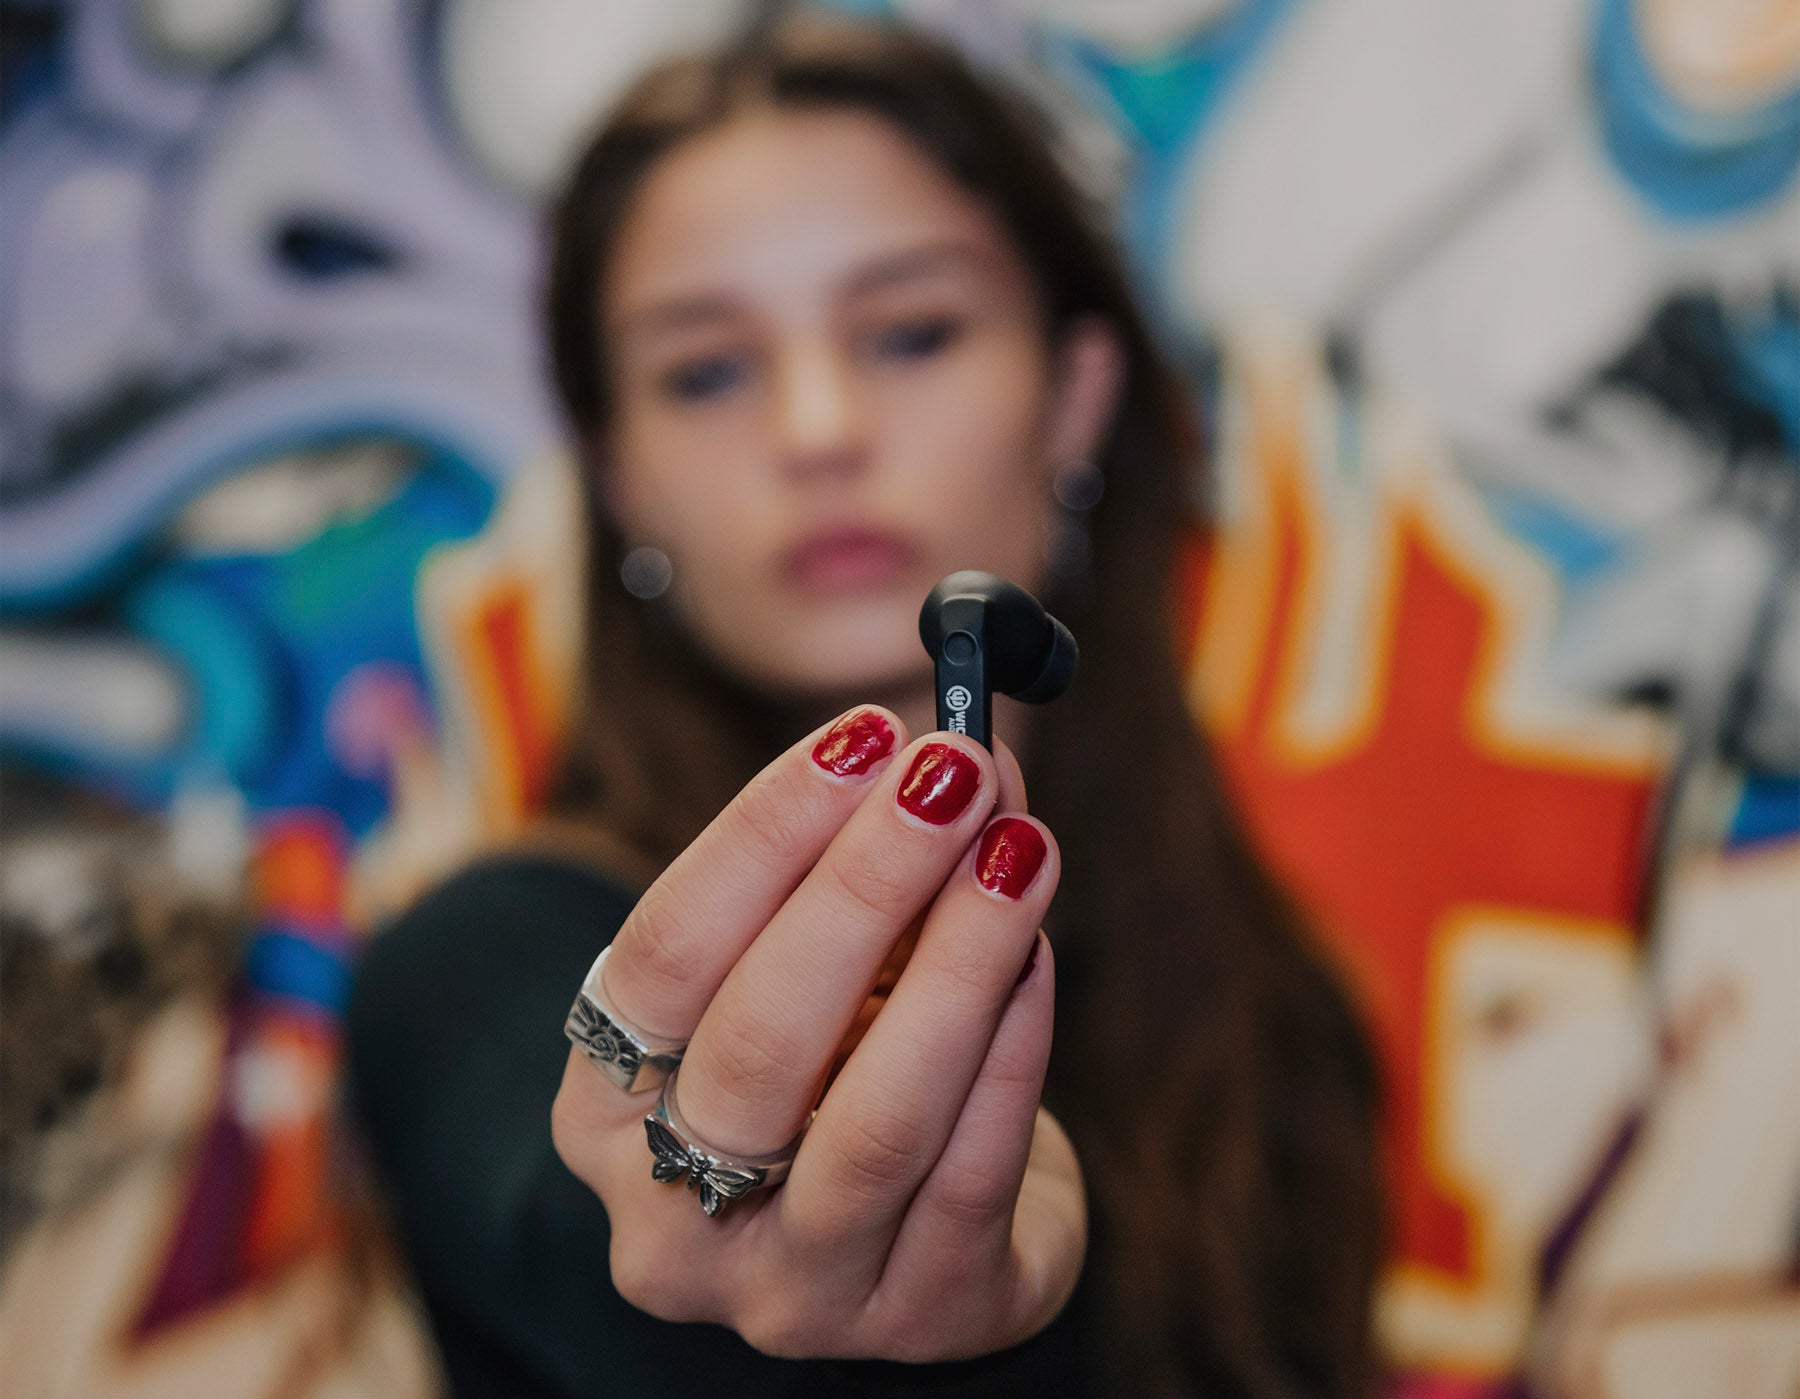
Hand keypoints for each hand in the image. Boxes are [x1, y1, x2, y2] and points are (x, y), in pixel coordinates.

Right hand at [550, 706, 1084, 1361]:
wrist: (906, 1238)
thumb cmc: (836, 1068)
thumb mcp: (819, 971)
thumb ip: (866, 867)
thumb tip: (965, 752)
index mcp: (603, 1114)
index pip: (663, 957)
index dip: (764, 836)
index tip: (861, 737)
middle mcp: (669, 1221)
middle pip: (757, 1042)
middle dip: (864, 886)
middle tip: (952, 772)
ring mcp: (791, 1291)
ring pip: (874, 1124)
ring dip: (960, 963)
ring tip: (1018, 847)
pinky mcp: (916, 1321)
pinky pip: (970, 1176)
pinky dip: (1011, 1051)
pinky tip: (1038, 956)